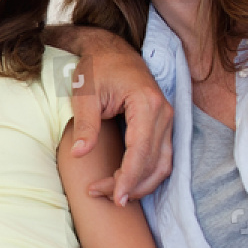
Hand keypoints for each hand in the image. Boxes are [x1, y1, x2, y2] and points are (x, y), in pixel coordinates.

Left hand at [67, 36, 172, 203]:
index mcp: (146, 103)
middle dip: (130, 185)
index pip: (141, 151)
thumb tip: (79, 154)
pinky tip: (125, 182)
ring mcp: (167, 119)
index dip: (129, 178)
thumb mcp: (85, 94)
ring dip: (140, 184)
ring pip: (163, 164)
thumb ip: (86, 125)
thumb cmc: (96, 68)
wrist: (110, 49)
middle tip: (102, 195)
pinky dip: (146, 174)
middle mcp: (164, 112)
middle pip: (154, 162)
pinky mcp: (163, 124)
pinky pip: (161, 157)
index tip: (116, 198)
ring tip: (111, 193)